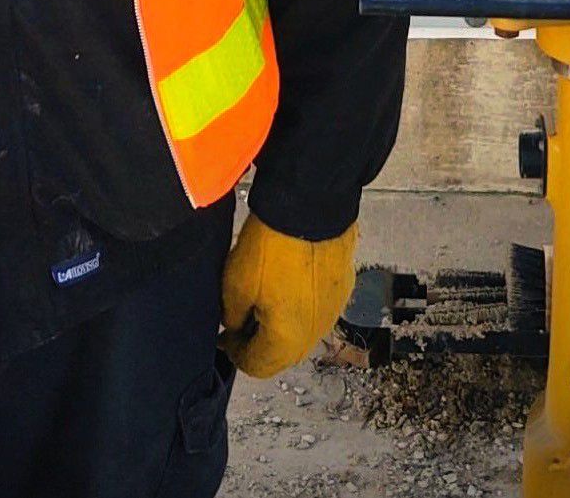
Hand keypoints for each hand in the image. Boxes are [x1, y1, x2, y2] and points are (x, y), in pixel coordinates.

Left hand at [218, 211, 357, 378]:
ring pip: (301, 331)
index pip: (256, 366)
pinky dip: (300, 302)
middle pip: (282, 354)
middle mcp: (316, 332)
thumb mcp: (235, 285)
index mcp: (288, 341)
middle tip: (241, 317)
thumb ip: (233, 318)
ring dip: (281, 323)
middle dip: (259, 340)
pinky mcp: (343, 285)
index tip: (225, 335)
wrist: (309, 203)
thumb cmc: (273, 244)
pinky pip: (317, 306)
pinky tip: (287, 279)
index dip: (235, 352)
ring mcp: (334, 309)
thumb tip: (237, 326)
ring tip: (264, 294)